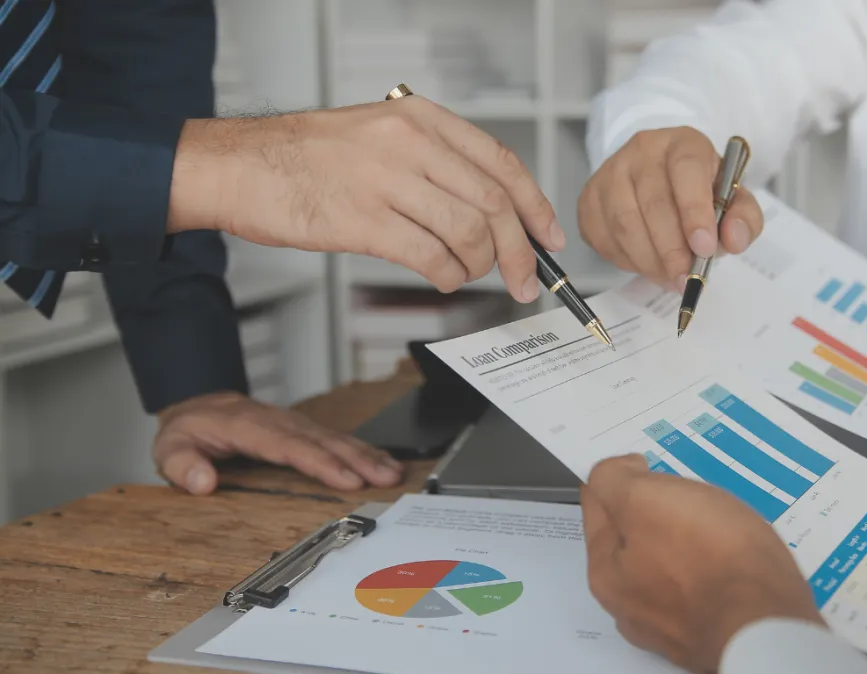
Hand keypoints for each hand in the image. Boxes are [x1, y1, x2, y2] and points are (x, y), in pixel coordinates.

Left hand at [153, 392, 404, 494]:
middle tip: (386, 478)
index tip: (348, 479)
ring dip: (367, 455)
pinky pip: (336, 439)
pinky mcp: (304, 430)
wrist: (201, 405)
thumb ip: (182, 465)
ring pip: (336, 438)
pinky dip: (361, 450)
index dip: (322, 463)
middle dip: (358, 460)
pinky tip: (381, 461)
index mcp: (251, 427)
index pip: (292, 447)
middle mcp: (280, 423)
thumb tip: (202, 482)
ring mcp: (295, 424)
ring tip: (393, 472)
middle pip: (324, 441)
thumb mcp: (171, 446)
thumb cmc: (191, 429)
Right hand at [168, 96, 563, 302]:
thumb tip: (487, 212)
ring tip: (467, 275)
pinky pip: (430, 256)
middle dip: (520, 251)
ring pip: (468, 232)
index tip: (550, 238)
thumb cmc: (305, 158)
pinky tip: (442, 280)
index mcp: (420, 119)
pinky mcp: (362, 220)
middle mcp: (409, 142)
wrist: (237, 166)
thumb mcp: (378, 135)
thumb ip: (432, 163)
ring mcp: (386, 179)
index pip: (501, 164)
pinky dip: (448, 277)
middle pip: (494, 203)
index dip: (536, 207)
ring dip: (480, 267)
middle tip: (526, 281)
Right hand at [579, 127, 763, 291]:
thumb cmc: (699, 191)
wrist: (659, 178)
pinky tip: (646, 263)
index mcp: (683, 143)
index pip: (686, 170)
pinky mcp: (590, 197)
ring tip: (669, 277)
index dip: (695, 211)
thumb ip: (744, 218)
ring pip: (625, 223)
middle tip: (685, 279)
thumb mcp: (733, 198)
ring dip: (649, 260)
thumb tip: (734, 239)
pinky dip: (626, 259)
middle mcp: (642, 150)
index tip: (704, 248)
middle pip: (652, 202)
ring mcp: (610, 172)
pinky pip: (603, 236)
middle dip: (671, 249)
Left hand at [581, 454, 821, 673]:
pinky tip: (736, 555)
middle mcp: (632, 607)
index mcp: (606, 574)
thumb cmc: (708, 556)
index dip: (622, 477)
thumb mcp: (645, 500)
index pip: (598, 506)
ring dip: (688, 539)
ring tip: (720, 520)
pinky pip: (707, 585)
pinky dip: (715, 565)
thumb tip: (619, 474)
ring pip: (672, 563)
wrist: (770, 624)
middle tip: (688, 492)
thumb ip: (614, 480)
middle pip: (635, 538)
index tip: (650, 465)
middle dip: (655, 511)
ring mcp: (675, 625)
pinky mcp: (716, 630)